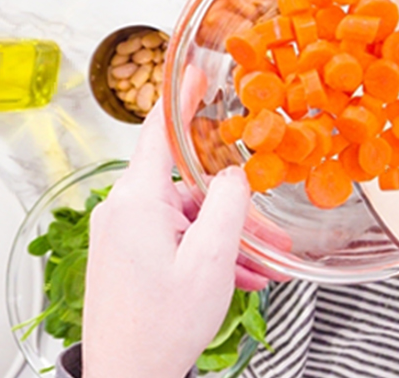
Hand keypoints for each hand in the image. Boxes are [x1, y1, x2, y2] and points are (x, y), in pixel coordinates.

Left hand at [82, 67, 280, 376]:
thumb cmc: (161, 326)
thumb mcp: (211, 260)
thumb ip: (229, 206)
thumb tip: (236, 175)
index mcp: (136, 202)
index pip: (158, 132)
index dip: (181, 98)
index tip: (196, 72)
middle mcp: (123, 213)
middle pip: (188, 188)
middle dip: (234, 208)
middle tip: (274, 229)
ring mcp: (123, 238)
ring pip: (188, 220)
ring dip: (228, 239)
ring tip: (266, 265)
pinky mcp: (127, 260)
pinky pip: (176, 242)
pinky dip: (208, 255)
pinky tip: (241, 278)